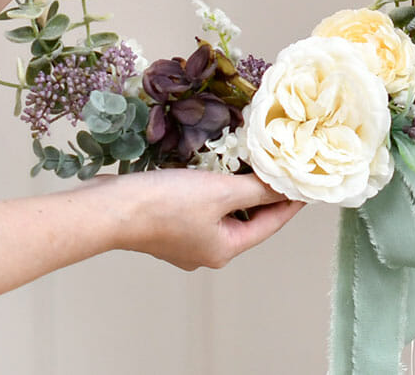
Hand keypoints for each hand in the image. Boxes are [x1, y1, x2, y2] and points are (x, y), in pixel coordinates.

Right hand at [89, 169, 303, 270]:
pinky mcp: (166, 227)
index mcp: (224, 250)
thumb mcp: (220, 192)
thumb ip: (256, 190)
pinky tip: (212, 169)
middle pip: (247, 220)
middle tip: (278, 168)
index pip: (270, 224)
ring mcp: (184, 242)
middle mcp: (206, 252)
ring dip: (235, 189)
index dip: (289, 202)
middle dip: (261, 194)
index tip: (304, 184)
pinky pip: (200, 208)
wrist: (109, 209)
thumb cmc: (164, 204)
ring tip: (249, 163)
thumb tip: (287, 187)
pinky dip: (211, 190)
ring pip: (222, 213)